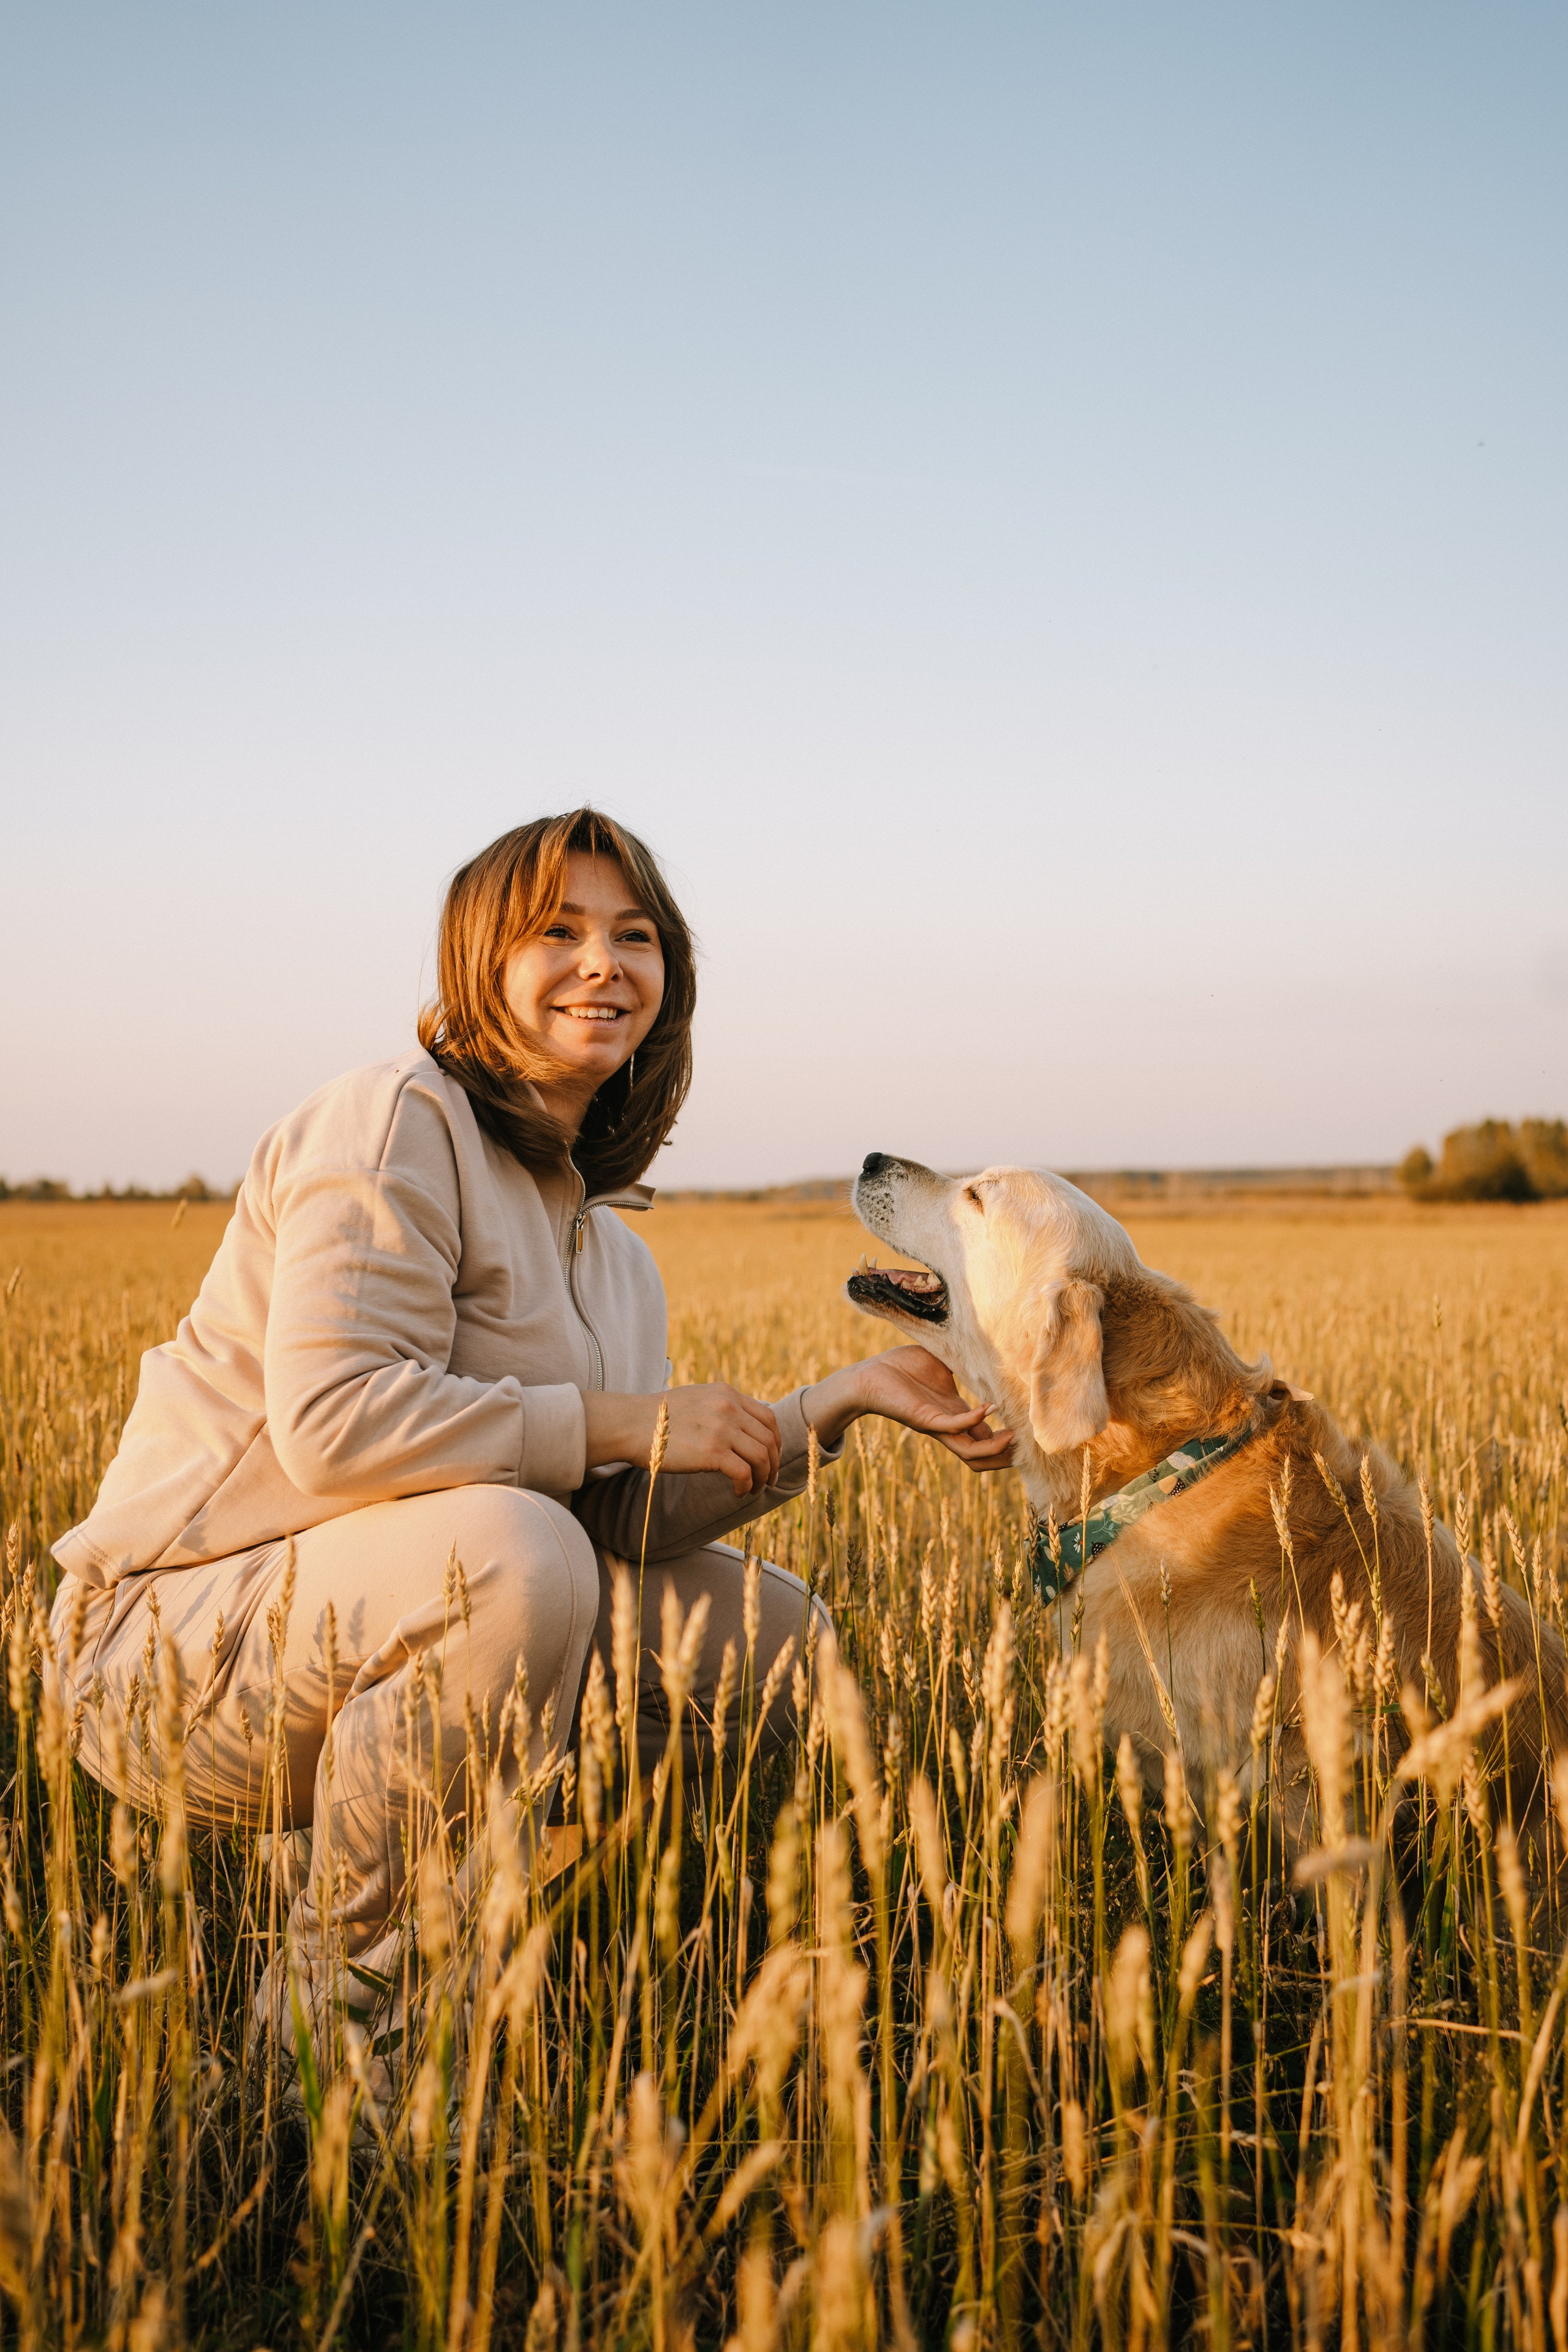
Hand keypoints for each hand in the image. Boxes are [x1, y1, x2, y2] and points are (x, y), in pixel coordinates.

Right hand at [583, 1384, 782, 1497]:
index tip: (771, 1459)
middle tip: (767, 1480)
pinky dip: (746, 1486)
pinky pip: (744, 1473)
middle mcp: (729, 1407)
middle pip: (769, 1439)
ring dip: (762, 1478)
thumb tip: (740, 1426)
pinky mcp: (712, 1451)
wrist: (631, 1424)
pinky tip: (738, 1492)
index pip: (768, 1418)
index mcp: (727, 1394)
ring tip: (754, 1489)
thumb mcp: (696, 1399)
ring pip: (762, 1457)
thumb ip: (720, 1407)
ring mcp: (722, 1429)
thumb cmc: (658, 1417)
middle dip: (773, 1464)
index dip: (775, 1442)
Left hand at [804, 1346, 1014, 1470]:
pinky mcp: (925, 1420)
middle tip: (1029, 1443)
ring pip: (972, 1454)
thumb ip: (967, 1360)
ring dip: (995, 1448)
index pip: (987, 1436)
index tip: (1031, 1426)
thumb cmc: (903, 1367)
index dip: (1008, 1436)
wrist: (870, 1375)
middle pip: (983, 1456)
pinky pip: (954, 1427)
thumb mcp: (943, 1363)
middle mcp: (949, 1426)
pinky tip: (989, 1407)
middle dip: (1007, 1455)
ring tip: (1014, 1435)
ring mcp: (938, 1426)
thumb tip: (990, 1347)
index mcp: (955, 1413)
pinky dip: (974, 1421)